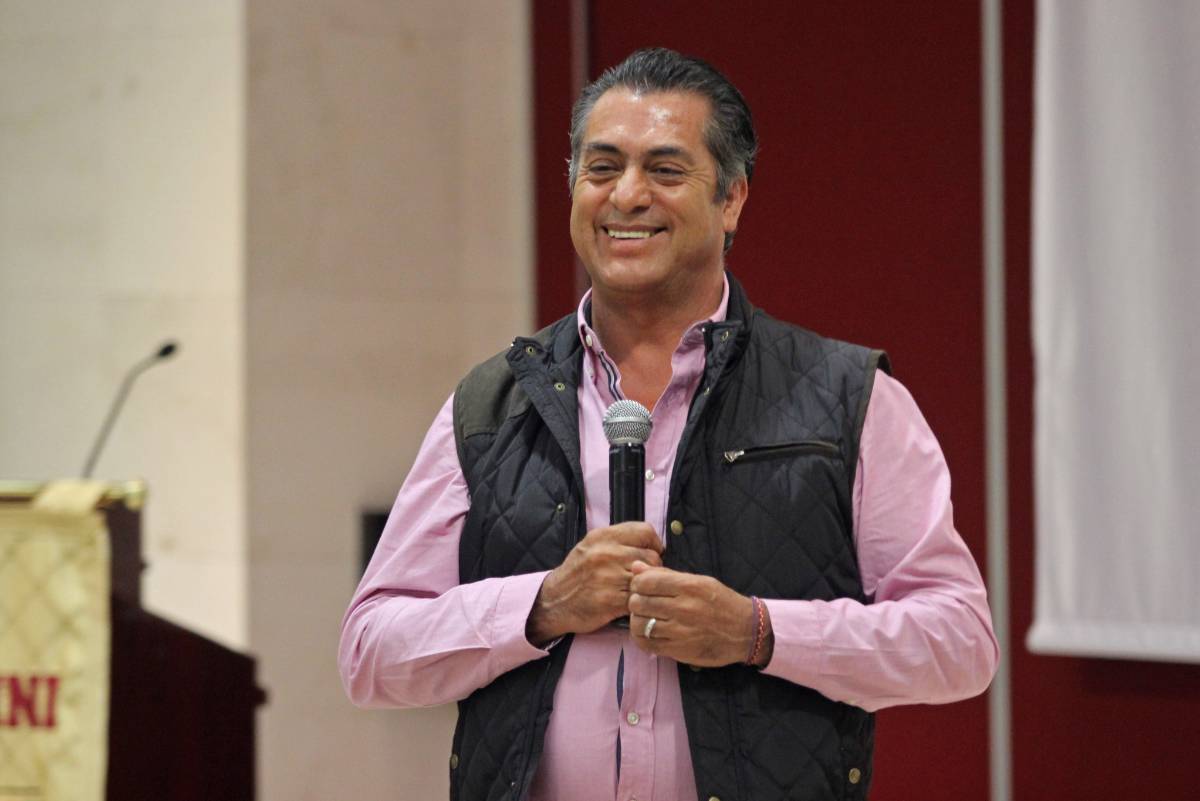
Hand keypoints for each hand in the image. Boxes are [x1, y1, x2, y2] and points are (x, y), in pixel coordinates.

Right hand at [526, 522, 662, 644]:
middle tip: (641, 576)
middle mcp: (605, 553)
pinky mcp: (610, 600)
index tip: (652, 552)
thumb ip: (619, 541)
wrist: (554, 601)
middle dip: (652, 568)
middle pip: (652, 556)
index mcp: (602, 536)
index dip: (654, 543)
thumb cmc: (577, 574)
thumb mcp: (592, 546)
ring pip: (647, 578)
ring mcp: (608, 577)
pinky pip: (638, 597)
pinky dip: (638, 601)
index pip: (645, 531)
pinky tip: (628, 601)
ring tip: (635, 589)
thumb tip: (652, 544)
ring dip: (645, 586)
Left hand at [627, 562, 772, 667]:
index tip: (642, 586)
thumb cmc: (721, 602)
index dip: (637, 583)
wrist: (745, 632)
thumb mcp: (699, 581)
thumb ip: (666, 575)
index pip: (646, 582)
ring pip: (639, 624)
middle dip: (636, 601)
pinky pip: (646, 644)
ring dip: (637, 619)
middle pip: (638, 602)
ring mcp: (680, 632)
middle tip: (643, 602)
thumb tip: (636, 567)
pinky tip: (648, 632)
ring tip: (646, 617)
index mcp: (689, 587)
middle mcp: (684, 608)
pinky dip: (641, 637)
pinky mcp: (678, 651)